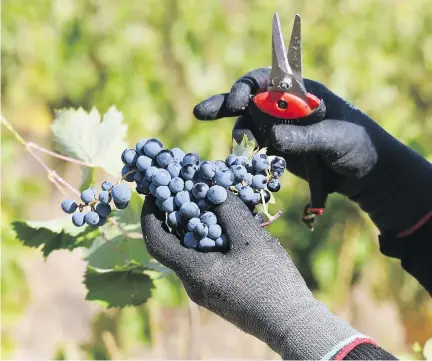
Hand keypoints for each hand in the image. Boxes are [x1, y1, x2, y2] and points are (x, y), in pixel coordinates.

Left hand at [141, 192, 363, 359]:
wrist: (291, 323)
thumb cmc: (272, 282)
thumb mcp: (252, 240)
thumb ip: (230, 212)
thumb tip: (213, 190)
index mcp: (194, 272)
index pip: (156, 241)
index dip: (150, 215)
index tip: (154, 193)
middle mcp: (193, 283)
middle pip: (173, 243)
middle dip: (177, 214)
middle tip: (187, 190)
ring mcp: (206, 289)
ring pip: (191, 250)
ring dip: (197, 226)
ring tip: (211, 204)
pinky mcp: (219, 290)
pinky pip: (205, 259)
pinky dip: (210, 239)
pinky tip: (229, 227)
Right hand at [193, 68, 431, 234]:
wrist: (364, 172)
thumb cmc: (357, 145)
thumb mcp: (335, 138)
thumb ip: (305, 138)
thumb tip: (271, 138)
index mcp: (299, 93)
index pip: (266, 80)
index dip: (246, 87)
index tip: (237, 101)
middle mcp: (283, 108)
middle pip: (247, 99)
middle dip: (224, 105)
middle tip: (202, 113)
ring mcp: (278, 129)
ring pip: (246, 126)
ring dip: (240, 136)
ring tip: (243, 150)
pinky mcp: (276, 150)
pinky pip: (254, 149)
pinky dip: (245, 154)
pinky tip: (242, 163)